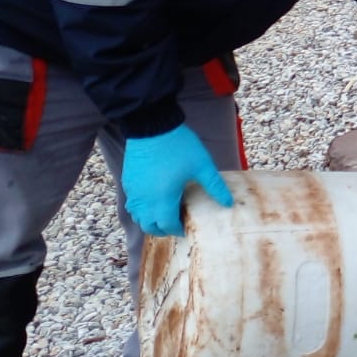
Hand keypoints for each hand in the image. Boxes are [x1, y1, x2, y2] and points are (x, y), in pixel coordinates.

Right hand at [121, 122, 233, 236]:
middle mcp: (144, 200)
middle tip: (176, 224)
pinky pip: (132, 203)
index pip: (167, 225)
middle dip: (162, 229)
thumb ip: (215, 186)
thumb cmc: (179, 146)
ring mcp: (134, 191)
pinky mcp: (128, 180)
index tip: (187, 229)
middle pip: (148, 225)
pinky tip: (153, 198)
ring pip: (137, 216)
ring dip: (149, 220)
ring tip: (164, 213)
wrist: (152, 127)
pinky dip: (141, 208)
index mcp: (163, 200)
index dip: (178, 230)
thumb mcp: (202, 166)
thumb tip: (228, 203)